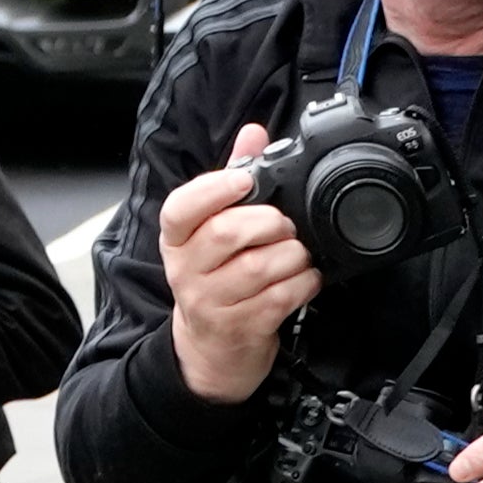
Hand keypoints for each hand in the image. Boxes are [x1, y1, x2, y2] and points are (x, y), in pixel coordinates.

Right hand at [153, 125, 306, 403]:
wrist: (210, 349)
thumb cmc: (215, 278)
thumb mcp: (212, 230)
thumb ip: (231, 179)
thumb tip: (253, 133)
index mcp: (177, 239)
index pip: (182, 208)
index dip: (215, 189)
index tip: (245, 181)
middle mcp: (187, 270)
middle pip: (229, 232)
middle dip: (270, 222)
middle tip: (285, 226)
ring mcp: (212, 302)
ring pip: (260, 266)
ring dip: (292, 255)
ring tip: (297, 254)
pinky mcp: (241, 328)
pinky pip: (280, 297)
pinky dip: (303, 283)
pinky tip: (305, 278)